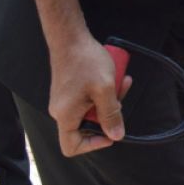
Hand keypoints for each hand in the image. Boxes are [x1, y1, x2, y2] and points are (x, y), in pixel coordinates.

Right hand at [48, 31, 131, 156]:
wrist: (70, 38)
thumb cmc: (85, 61)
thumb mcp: (105, 89)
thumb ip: (111, 114)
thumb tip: (116, 136)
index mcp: (65, 116)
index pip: (71, 146)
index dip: (93, 144)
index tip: (111, 132)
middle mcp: (61, 111)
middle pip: (87, 126)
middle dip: (108, 113)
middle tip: (120, 96)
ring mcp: (65, 100)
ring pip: (91, 109)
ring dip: (109, 98)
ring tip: (121, 80)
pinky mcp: (70, 90)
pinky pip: (89, 98)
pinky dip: (103, 90)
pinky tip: (114, 76)